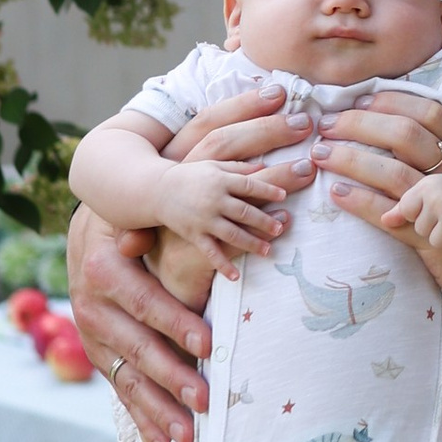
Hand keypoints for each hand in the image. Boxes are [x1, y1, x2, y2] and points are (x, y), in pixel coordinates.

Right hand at [68, 209, 214, 441]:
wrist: (90, 236)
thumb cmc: (131, 220)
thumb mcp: (136, 213)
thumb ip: (145, 223)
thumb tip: (137, 239)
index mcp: (103, 271)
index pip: (144, 301)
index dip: (175, 323)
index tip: (209, 345)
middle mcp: (91, 309)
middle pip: (137, 349)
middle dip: (172, 378)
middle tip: (206, 402)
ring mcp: (94, 340)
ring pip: (129, 380)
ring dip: (159, 412)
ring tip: (190, 439)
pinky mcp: (102, 360)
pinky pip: (124, 395)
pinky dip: (145, 423)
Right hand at [156, 148, 291, 272]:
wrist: (157, 190)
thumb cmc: (190, 175)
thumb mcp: (213, 165)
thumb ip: (238, 167)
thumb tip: (265, 166)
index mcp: (220, 180)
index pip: (248, 186)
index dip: (268, 190)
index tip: (283, 196)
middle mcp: (213, 201)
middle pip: (244, 212)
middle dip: (264, 221)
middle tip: (280, 227)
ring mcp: (204, 220)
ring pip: (232, 234)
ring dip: (251, 242)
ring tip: (268, 250)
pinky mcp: (194, 235)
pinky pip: (210, 252)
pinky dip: (222, 265)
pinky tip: (236, 276)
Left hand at [318, 92, 441, 232]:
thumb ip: (430, 154)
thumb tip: (382, 124)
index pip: (429, 112)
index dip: (392, 102)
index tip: (358, 101)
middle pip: (406, 135)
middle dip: (361, 125)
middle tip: (325, 126)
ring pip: (395, 173)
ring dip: (352, 160)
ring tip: (321, 155)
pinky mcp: (432, 238)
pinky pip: (392, 214)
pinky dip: (362, 202)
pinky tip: (338, 193)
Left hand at [385, 164, 441, 253]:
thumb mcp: (426, 193)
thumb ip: (404, 207)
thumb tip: (384, 221)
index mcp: (426, 187)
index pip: (407, 212)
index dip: (419, 214)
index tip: (432, 206)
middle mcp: (439, 198)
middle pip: (421, 229)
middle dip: (434, 226)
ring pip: (437, 242)